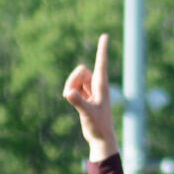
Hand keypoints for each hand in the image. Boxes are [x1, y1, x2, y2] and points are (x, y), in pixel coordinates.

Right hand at [62, 34, 117, 159]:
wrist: (101, 138)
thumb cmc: (98, 126)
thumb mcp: (87, 114)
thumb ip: (78, 102)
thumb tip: (68, 93)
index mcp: (102, 86)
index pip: (101, 63)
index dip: (102, 49)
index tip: (105, 36)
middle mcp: (97, 85)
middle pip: (81, 70)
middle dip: (73, 79)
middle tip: (71, 95)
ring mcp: (91, 89)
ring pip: (76, 78)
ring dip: (71, 86)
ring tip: (73, 101)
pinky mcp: (86, 96)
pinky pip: (74, 86)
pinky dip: (71, 91)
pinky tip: (73, 101)